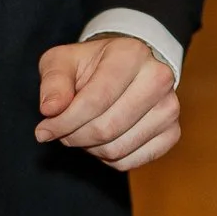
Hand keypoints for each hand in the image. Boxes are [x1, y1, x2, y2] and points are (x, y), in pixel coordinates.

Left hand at [37, 35, 180, 169]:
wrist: (125, 69)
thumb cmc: (91, 65)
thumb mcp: (63, 61)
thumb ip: (53, 82)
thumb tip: (51, 109)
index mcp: (132, 54)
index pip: (95, 100)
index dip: (63, 122)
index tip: (44, 129)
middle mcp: (159, 78)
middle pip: (107, 128)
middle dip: (74, 137)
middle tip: (63, 131)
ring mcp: (170, 107)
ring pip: (118, 149)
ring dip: (90, 148)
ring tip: (83, 131)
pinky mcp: (172, 132)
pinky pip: (132, 162)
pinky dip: (109, 159)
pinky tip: (103, 140)